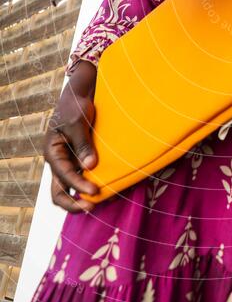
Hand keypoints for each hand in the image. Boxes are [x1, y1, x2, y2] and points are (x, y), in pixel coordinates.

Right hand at [44, 61, 98, 211]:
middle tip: (93, 207)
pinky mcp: (80, 159)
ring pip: (70, 189)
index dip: (78, 186)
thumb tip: (89, 167)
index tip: (95, 192)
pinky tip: (108, 187)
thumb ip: (82, 145)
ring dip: (82, 198)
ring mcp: (69, 162)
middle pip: (59, 192)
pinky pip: (83, 178)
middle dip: (74, 203)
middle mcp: (59, 162)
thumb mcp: (77, 122)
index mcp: (52, 152)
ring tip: (102, 202)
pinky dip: (92, 185)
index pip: (63, 176)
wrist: (81, 94)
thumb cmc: (76, 105)